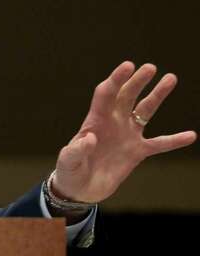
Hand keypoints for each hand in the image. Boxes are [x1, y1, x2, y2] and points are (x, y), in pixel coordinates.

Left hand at [52, 61, 196, 202]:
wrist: (80, 190)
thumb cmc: (70, 171)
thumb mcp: (68, 161)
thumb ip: (76, 150)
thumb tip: (90, 138)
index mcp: (95, 121)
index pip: (106, 94)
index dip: (116, 80)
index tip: (128, 66)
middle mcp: (113, 123)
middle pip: (127, 96)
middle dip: (137, 81)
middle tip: (150, 67)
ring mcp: (127, 135)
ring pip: (145, 111)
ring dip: (157, 95)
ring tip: (170, 78)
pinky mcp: (137, 152)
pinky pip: (159, 144)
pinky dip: (174, 140)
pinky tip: (190, 136)